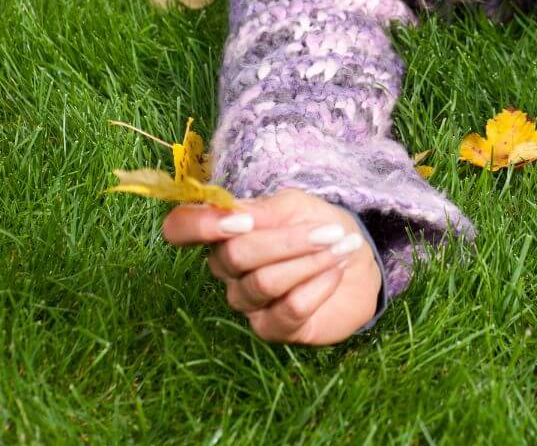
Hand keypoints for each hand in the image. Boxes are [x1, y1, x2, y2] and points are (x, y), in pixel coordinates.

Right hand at [162, 188, 382, 345]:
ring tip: (342, 247)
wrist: (355, 260)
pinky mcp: (271, 329)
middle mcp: (226, 269)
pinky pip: (290, 308)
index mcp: (224, 230)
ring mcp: (246, 302)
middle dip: (289, 241)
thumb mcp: (295, 206)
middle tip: (331, 231)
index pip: (181, 228)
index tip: (242, 221)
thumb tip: (234, 215)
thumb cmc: (319, 226)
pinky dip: (321, 284)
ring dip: (312, 261)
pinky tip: (337, 271)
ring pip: (265, 282)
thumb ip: (263, 210)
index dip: (200, 225)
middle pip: (235, 255)